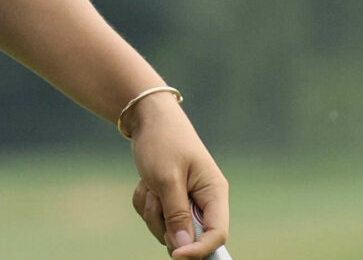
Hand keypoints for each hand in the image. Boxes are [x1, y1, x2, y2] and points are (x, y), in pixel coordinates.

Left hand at [126, 95, 228, 257]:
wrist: (147, 117)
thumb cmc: (162, 141)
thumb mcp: (167, 178)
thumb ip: (176, 214)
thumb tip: (183, 247)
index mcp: (214, 193)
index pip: (217, 234)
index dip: (199, 250)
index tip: (177, 255)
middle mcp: (204, 200)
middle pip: (188, 237)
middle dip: (165, 222)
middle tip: (155, 196)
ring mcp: (186, 201)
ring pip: (167, 229)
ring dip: (152, 210)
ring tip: (150, 183)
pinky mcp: (169, 200)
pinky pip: (154, 217)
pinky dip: (145, 202)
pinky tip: (145, 182)